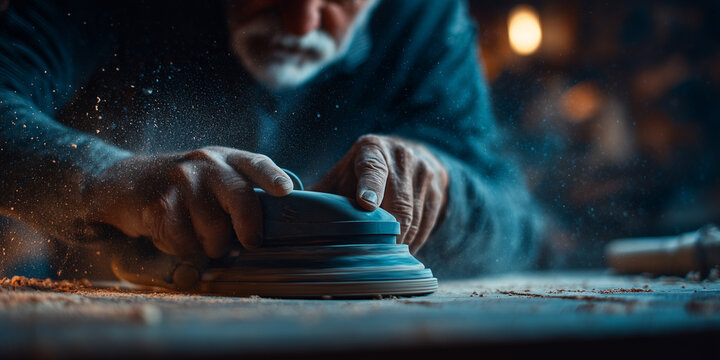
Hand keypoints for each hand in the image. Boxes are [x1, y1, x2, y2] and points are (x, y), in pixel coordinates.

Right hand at [83, 147, 292, 257]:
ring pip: (214, 230)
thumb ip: (242, 193)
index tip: (284, 191)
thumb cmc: (186, 189)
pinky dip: (184, 250)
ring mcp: (181, 180)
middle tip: (249, 243)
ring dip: (210, 245)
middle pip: (240, 200)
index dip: (272, 178)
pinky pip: (185, 242)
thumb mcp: (215, 179)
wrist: (128, 183)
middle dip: (248, 229)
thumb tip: (275, 225)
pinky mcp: (159, 202)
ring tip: (201, 238)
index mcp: (227, 158)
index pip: (256, 164)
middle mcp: (206, 163)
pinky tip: (176, 237)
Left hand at [312, 134, 448, 252]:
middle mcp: (401, 156)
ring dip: (399, 242)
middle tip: (371, 256)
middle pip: (397, 201)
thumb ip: (322, 196)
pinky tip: (400, 253)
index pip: (372, 168)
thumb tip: (286, 220)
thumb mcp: (342, 176)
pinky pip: (427, 223)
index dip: (370, 186)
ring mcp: (423, 172)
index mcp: (371, 150)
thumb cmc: (362, 174)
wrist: (410, 156)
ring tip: (383, 260)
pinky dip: (414, 242)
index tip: (366, 204)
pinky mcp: (438, 189)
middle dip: (385, 232)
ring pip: (413, 216)